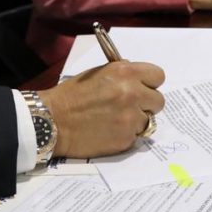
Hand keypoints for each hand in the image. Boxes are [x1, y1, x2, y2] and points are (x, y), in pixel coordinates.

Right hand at [39, 60, 164, 158]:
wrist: (53, 121)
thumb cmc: (71, 95)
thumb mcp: (98, 73)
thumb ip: (123, 74)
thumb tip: (140, 80)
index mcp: (125, 73)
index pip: (158, 76)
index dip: (150, 83)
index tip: (143, 88)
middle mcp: (132, 93)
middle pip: (159, 100)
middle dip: (147, 104)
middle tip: (131, 106)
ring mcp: (130, 118)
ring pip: (148, 120)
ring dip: (136, 120)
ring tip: (115, 119)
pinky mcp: (126, 138)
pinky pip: (136, 135)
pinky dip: (126, 134)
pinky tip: (109, 130)